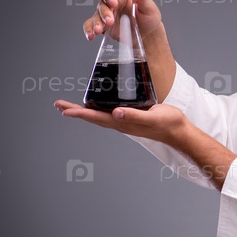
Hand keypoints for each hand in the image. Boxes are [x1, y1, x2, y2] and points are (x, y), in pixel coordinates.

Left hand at [54, 100, 188, 145]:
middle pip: (93, 117)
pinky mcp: (130, 117)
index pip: (96, 117)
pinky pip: (108, 114)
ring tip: (70, 107)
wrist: (178, 131)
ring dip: (83, 111)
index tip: (64, 110)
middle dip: (75, 111)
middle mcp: (120, 123)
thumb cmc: (168, 123)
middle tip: (58, 105)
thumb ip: (134, 115)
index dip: (79, 113)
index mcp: (123, 122)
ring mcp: (125, 121)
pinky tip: (96, 106)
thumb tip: (116, 113)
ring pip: (99, 116)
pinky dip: (97, 110)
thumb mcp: (153, 117)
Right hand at [82, 0, 162, 40]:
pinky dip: (89, 30)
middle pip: (102, 4)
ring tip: (98, 30)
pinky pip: (91, 26)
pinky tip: (91, 35)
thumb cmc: (148, 18)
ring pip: (96, 16)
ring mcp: (106, 15)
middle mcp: (111, 3)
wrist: (147, 35)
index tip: (112, 2)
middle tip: (110, 21)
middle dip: (104, 13)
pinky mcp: (103, 26)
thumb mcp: (149, 7)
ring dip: (96, 23)